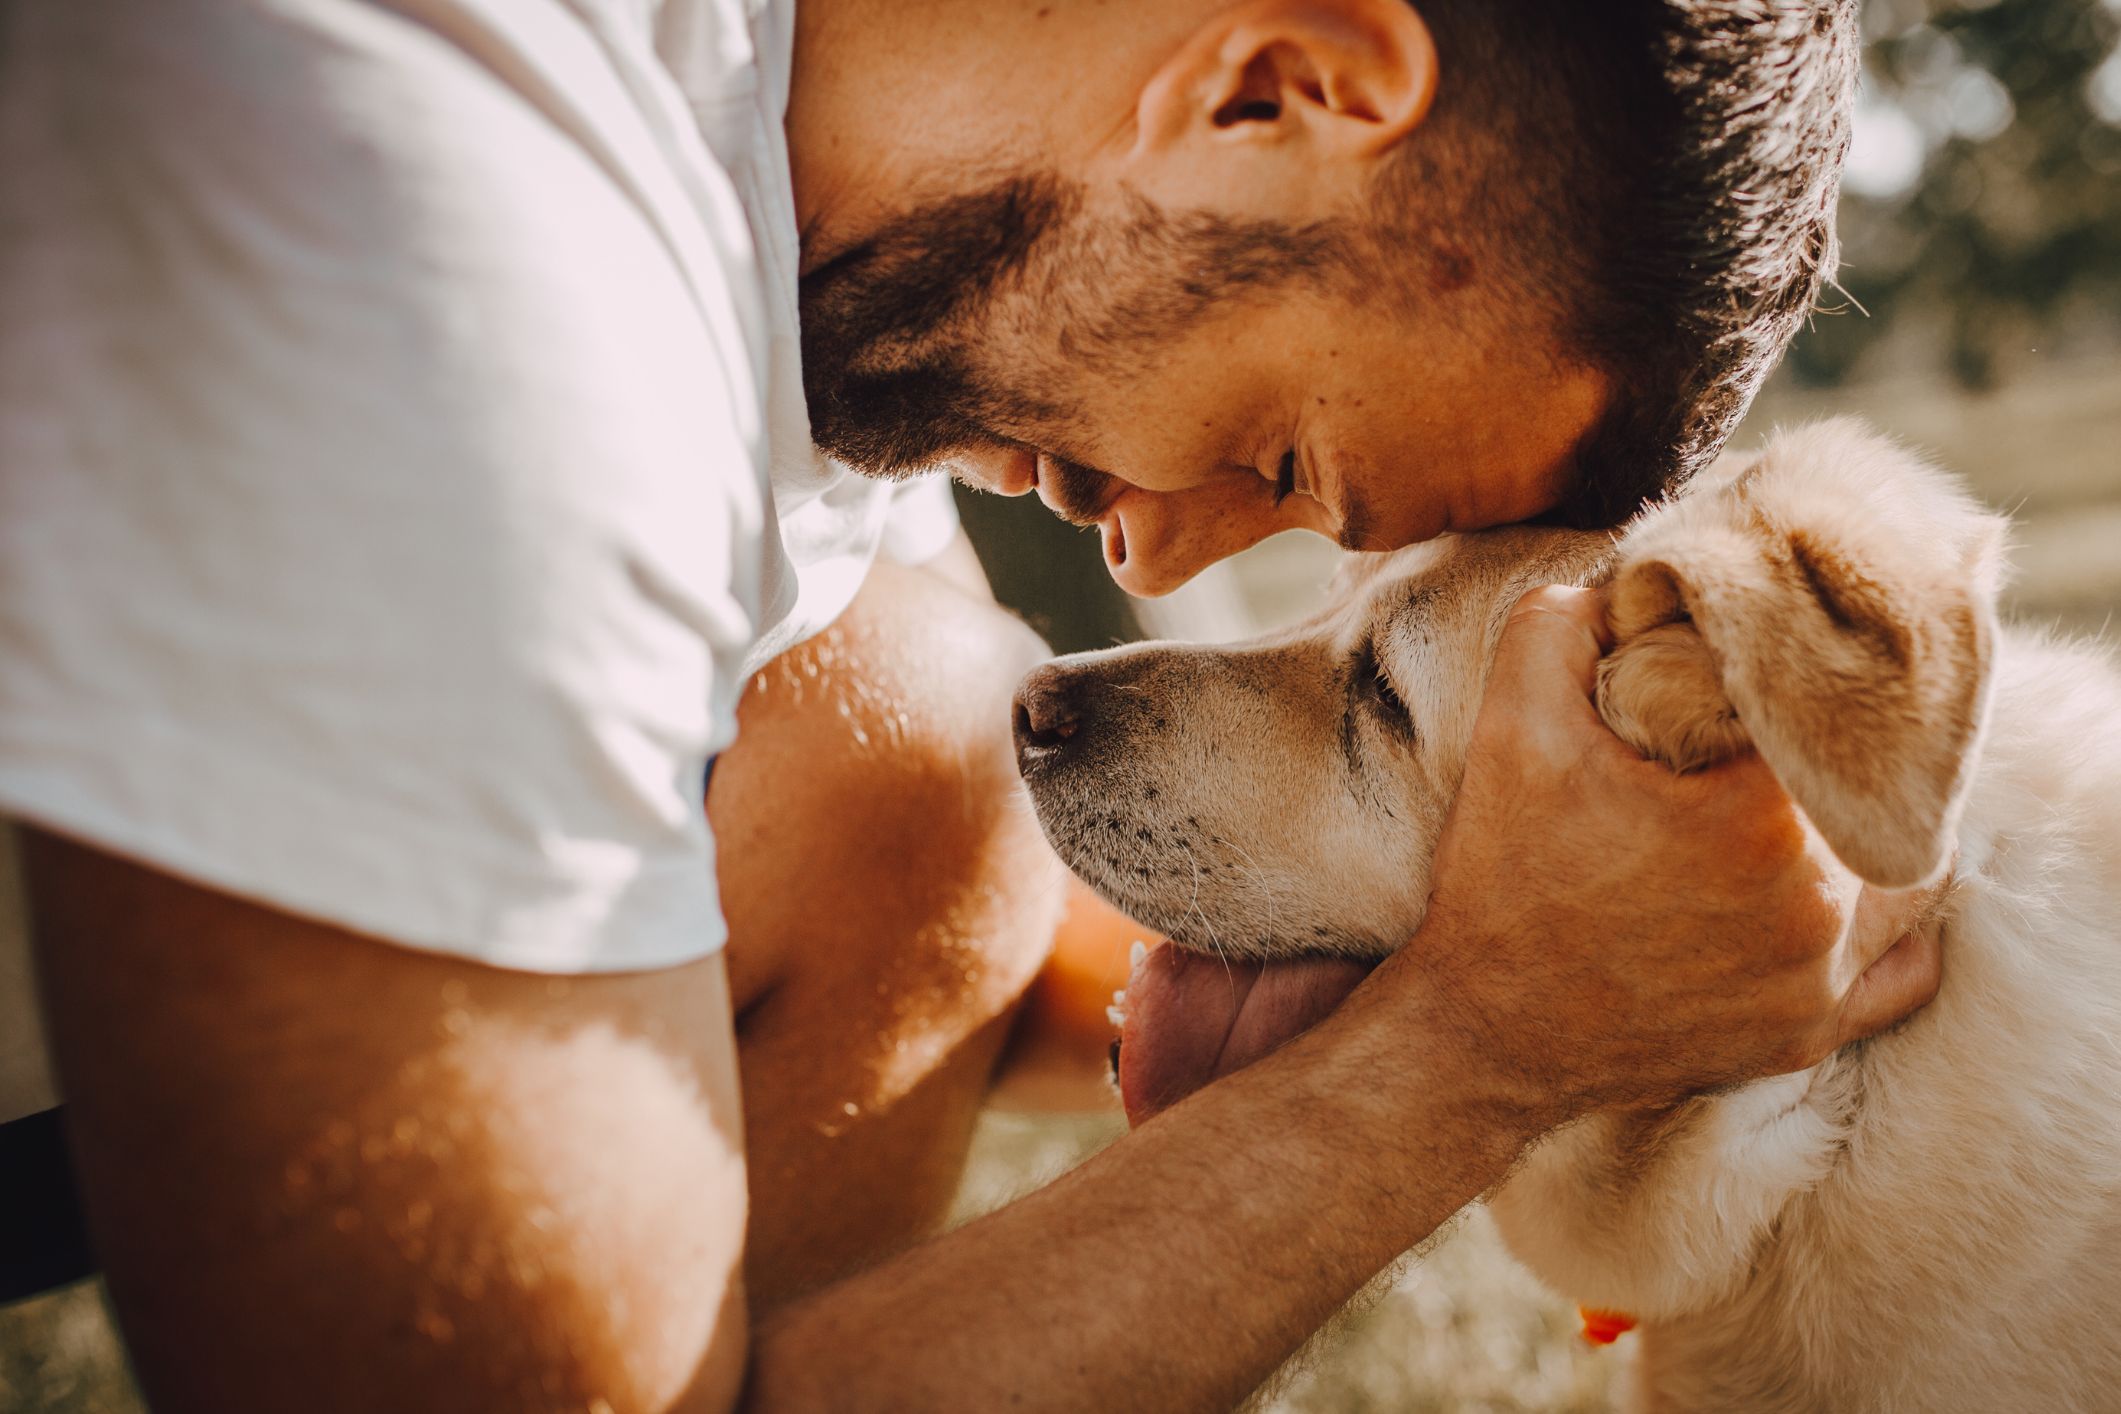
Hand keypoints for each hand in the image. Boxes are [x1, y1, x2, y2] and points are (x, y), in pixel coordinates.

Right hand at [1409, 585, 1941, 1118]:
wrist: (1482, 1031)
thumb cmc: (1503, 881)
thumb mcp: (1511, 728)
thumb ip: (1562, 624)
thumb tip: (1624, 587)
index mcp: (1763, 822)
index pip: (1828, 717)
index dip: (1791, 689)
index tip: (1744, 686)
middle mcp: (1817, 908)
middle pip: (1874, 793)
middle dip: (1827, 760)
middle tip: (1766, 744)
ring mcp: (1820, 982)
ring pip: (1904, 876)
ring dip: (1865, 834)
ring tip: (1799, 809)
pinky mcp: (1808, 1035)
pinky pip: (1902, 970)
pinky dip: (1884, 926)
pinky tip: (1831, 891)